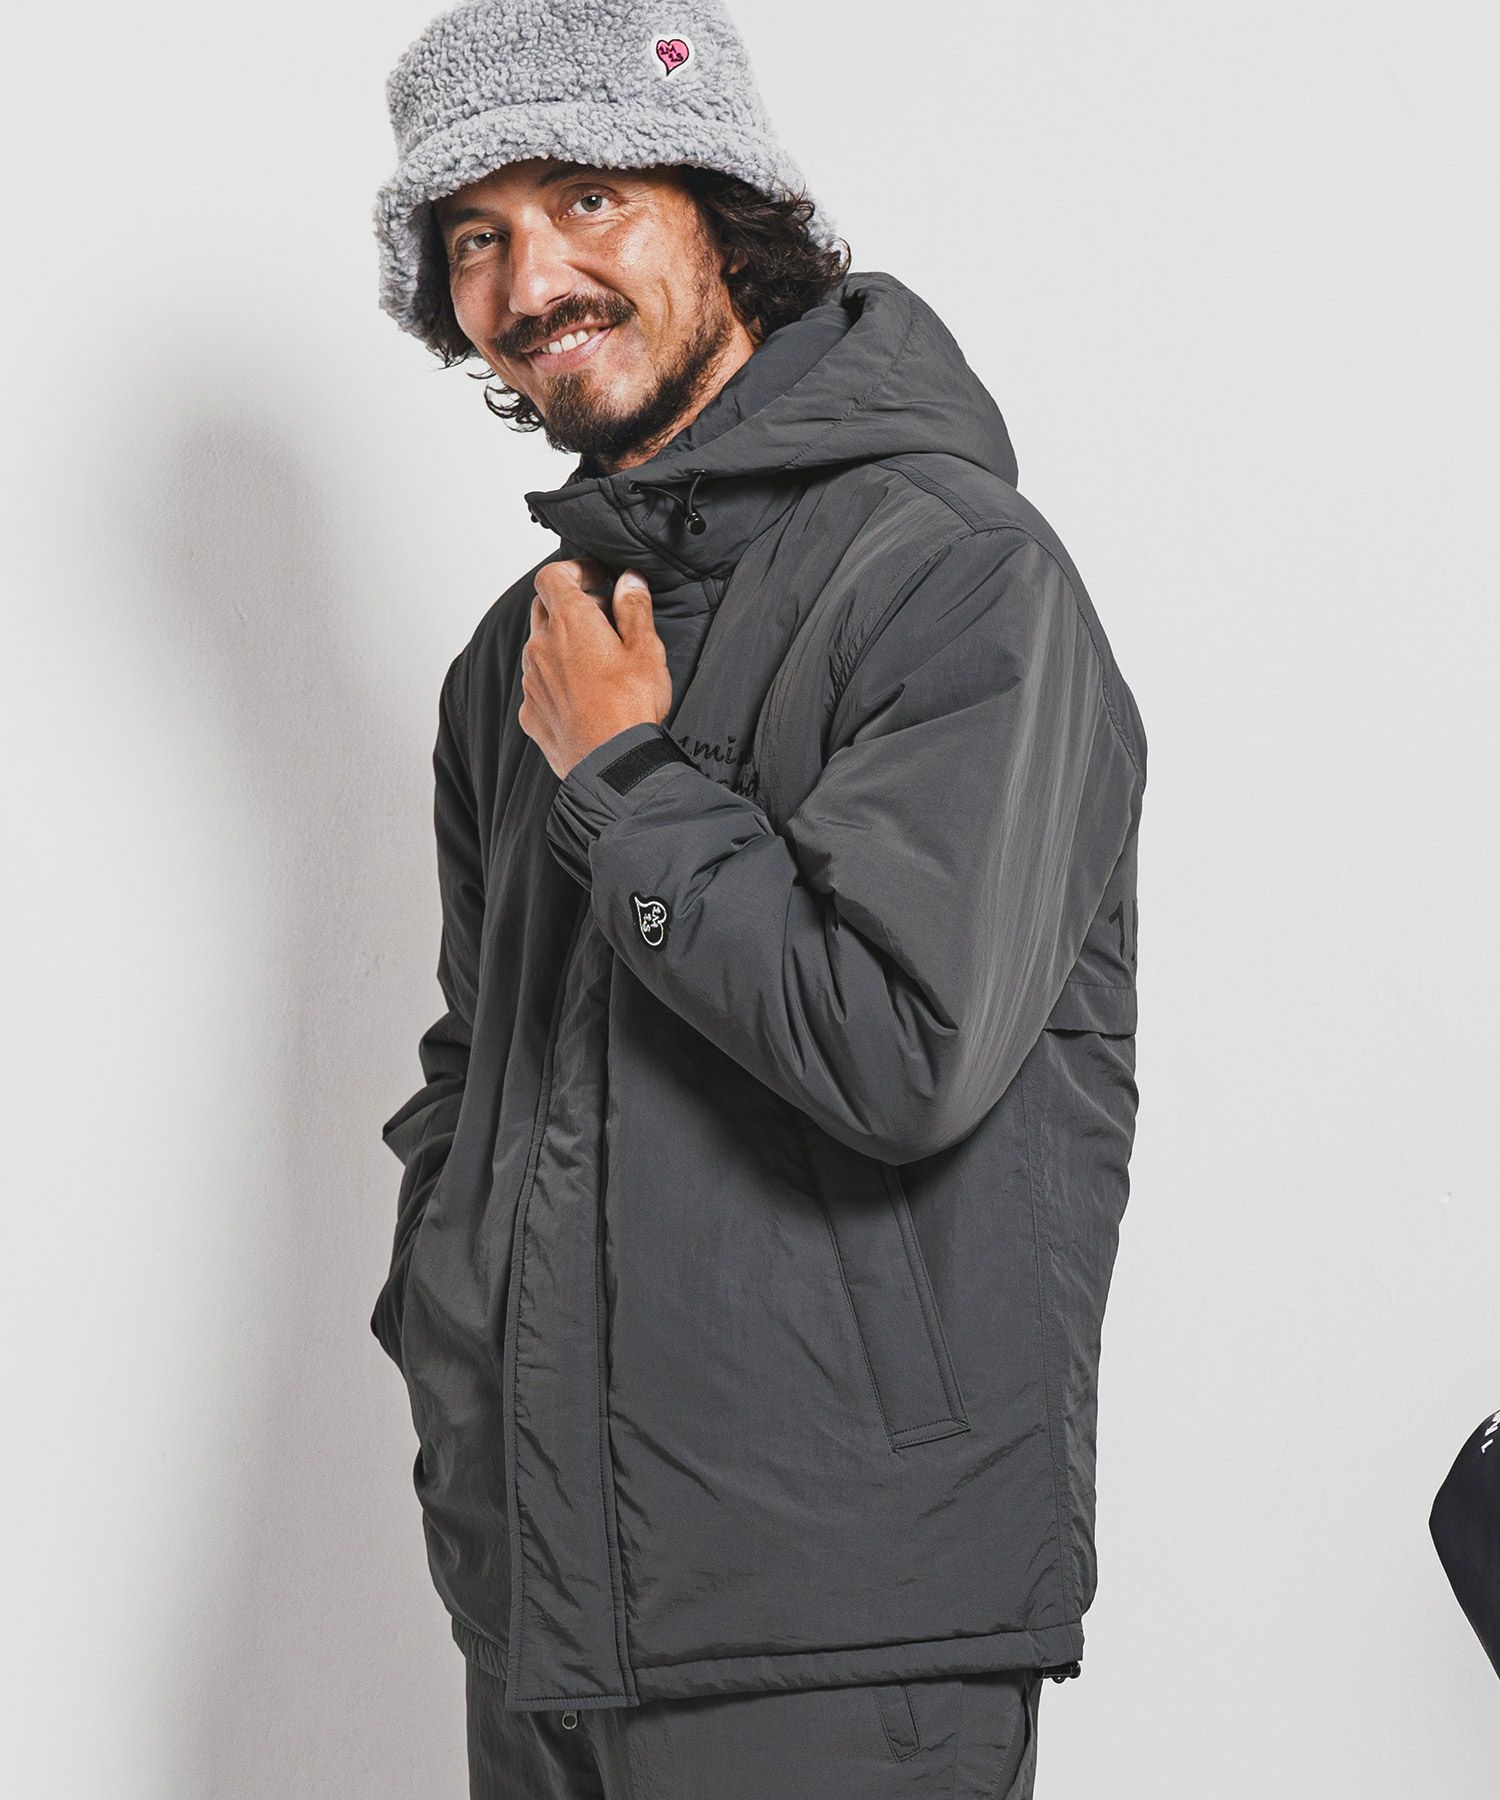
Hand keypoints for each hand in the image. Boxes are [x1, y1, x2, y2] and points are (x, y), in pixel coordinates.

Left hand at [518, 558, 672, 778]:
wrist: (611, 765)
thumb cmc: (630, 709)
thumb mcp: (646, 650)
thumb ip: (634, 608)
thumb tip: (629, 581)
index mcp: (569, 622)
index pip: (552, 575)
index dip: (574, 569)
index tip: (596, 578)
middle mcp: (541, 647)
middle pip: (544, 608)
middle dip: (571, 605)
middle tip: (605, 619)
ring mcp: (531, 680)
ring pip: (540, 647)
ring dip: (562, 643)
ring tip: (596, 661)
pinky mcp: (530, 711)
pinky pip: (538, 683)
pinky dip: (556, 679)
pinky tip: (583, 694)